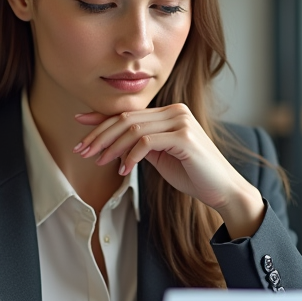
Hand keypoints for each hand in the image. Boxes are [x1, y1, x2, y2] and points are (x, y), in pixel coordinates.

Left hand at [74, 104, 264, 237]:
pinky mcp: (184, 137)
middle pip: (127, 118)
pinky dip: (130, 156)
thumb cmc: (192, 174)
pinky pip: (146, 142)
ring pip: (133, 129)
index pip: (129, 112)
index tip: (79, 122)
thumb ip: (140, 145)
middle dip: (100, 134)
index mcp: (170, 112)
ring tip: (99, 161)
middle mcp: (176, 111)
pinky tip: (124, 170)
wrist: (221, 189)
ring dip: (111, 147)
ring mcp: (181, 122)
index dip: (102, 117)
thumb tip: (112, 142)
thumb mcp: (160, 156)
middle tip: (83, 150)